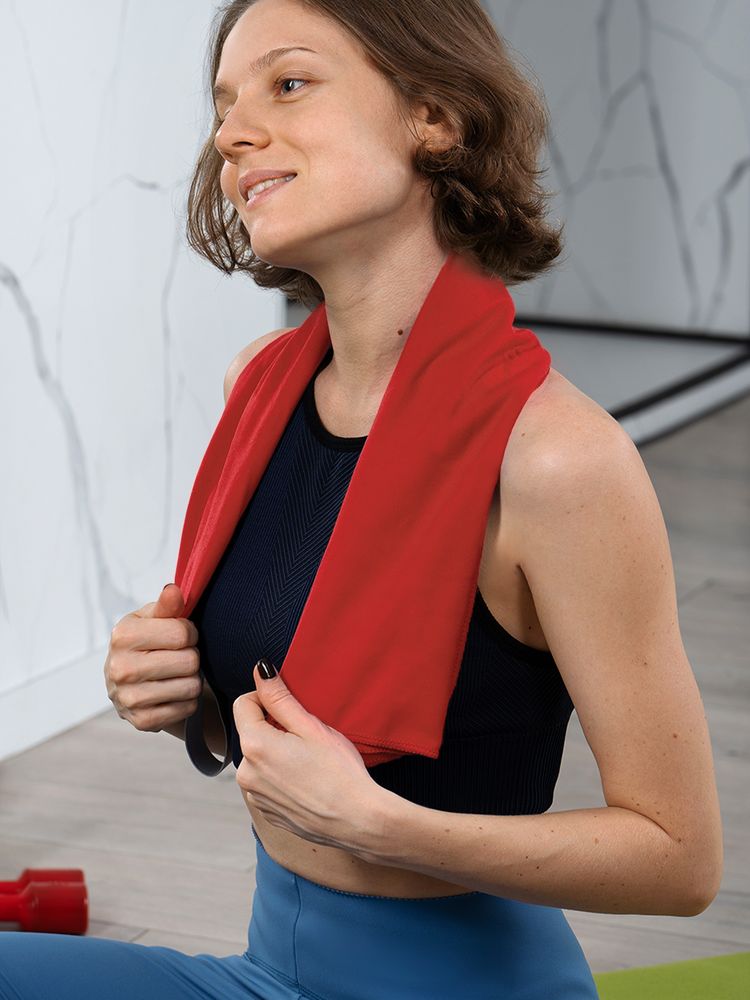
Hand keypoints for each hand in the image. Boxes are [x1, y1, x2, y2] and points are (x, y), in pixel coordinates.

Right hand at [105, 583, 202, 732]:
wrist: (130, 682)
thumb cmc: (147, 643)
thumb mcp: (154, 618)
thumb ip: (167, 605)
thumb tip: (173, 591)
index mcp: (123, 635)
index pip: (183, 633)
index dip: (190, 633)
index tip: (181, 636)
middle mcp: (119, 668)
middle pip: (189, 661)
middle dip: (192, 657)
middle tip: (179, 657)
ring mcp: (128, 698)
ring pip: (190, 686)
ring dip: (192, 679)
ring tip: (178, 674)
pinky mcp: (141, 721)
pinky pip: (186, 708)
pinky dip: (187, 701)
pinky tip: (174, 693)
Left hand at [233, 661, 386, 855]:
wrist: (357, 821)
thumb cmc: (339, 772)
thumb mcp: (311, 726)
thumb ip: (279, 697)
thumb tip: (260, 670)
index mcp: (254, 745)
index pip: (243, 704)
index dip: (265, 698)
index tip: (289, 707)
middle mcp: (245, 772)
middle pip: (251, 732)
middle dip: (273, 728)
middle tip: (307, 736)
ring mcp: (254, 795)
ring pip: (258, 758)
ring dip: (275, 752)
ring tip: (308, 761)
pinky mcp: (265, 811)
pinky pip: (265, 782)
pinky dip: (279, 776)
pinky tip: (305, 781)